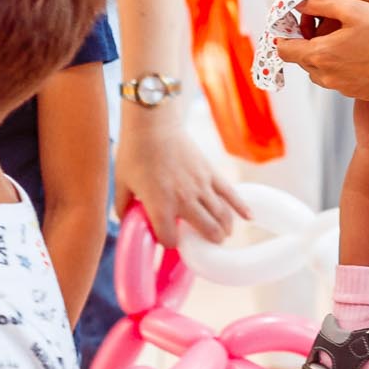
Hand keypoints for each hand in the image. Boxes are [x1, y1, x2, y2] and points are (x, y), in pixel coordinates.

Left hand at [114, 111, 248, 246]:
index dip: (168, 243)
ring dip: (224, 229)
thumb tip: (127, 219)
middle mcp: (184, 200)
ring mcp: (201, 186)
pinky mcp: (211, 172)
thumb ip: (122, 207)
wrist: (154, 124)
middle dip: (208, 242)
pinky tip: (248, 218)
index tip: (167, 238)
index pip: (170, 239)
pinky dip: (241, 207)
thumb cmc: (135, 153)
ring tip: (223, 235)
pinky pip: (230, 193)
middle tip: (206, 243)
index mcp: (160, 206)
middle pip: (207, 231)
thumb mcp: (120, 183)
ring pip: (221, 216)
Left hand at [279, 0, 368, 98]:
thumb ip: (321, 3)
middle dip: (306, 45)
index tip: (290, 24)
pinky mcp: (362, 93)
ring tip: (343, 39)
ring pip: (323, 72)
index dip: (284, 35)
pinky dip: (344, 68)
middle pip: (304, 61)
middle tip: (319, 26)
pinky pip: (343, 80)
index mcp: (320, 55)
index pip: (285, 50)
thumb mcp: (353, 8)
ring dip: (325, 57)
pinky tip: (363, 53)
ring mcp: (345, 88)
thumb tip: (300, 2)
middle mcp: (328, 77)